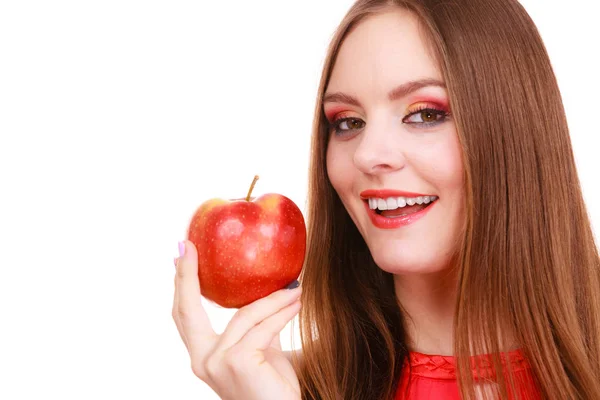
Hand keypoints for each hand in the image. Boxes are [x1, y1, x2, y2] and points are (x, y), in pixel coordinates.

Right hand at [172, 240, 301, 399]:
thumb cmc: (273, 387)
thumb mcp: (261, 350)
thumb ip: (256, 325)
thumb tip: (264, 291)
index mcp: (202, 357)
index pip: (185, 315)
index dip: (181, 282)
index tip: (180, 251)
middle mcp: (202, 361)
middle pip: (188, 309)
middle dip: (187, 274)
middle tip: (192, 245)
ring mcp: (217, 363)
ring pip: (245, 315)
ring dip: (273, 298)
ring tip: (295, 287)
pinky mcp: (238, 362)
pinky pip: (264, 327)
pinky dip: (283, 312)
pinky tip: (297, 302)